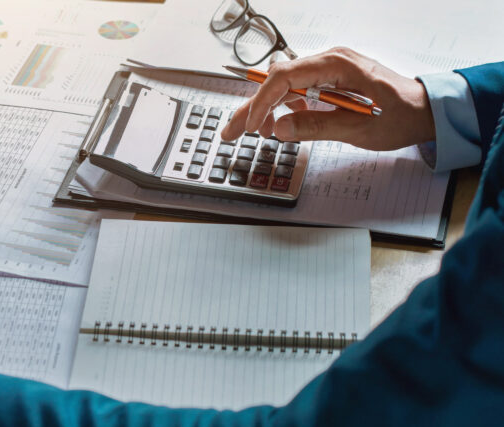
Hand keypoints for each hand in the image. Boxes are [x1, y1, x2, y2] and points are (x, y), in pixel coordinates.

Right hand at [221, 47, 435, 150]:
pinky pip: (298, 89)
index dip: (262, 101)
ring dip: (266, 108)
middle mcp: (330, 61)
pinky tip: (282, 124)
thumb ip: (316, 127)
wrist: (426, 110)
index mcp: (337, 65)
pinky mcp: (330, 80)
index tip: (250, 125)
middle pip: (277, 79)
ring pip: (284, 84)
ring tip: (257, 133)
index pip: (285, 76)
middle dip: (252, 106)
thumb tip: (279, 128)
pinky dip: (284, 107)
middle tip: (231, 132)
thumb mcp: (358, 128)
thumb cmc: (401, 115)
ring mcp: (329, 69)